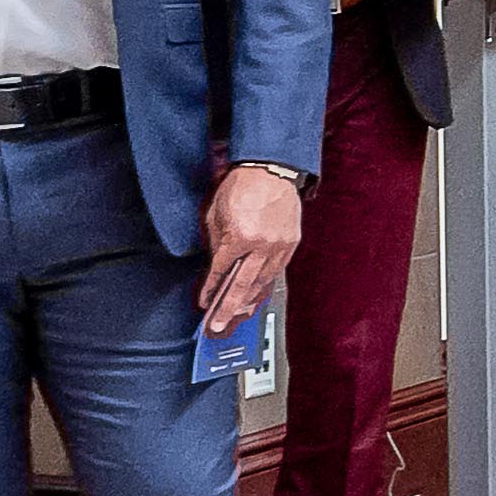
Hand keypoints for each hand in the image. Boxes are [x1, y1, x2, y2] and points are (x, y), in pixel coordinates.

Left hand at [197, 163, 301, 336]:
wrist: (270, 169)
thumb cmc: (242, 185)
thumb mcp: (216, 213)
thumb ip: (217, 242)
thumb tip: (217, 266)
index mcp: (239, 236)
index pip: (221, 272)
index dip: (211, 289)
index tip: (204, 303)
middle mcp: (262, 245)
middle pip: (243, 286)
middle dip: (229, 309)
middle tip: (219, 325)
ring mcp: (279, 246)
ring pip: (263, 282)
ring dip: (249, 301)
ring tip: (239, 315)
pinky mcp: (291, 243)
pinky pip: (276, 271)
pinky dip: (265, 285)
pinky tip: (257, 294)